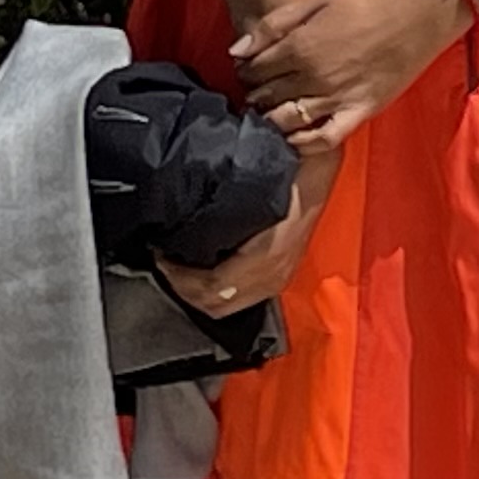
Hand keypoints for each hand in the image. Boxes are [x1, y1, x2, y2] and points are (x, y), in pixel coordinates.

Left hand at [157, 132, 341, 315]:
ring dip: (197, 292)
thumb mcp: (252, 194)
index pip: (211, 287)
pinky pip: (239, 298)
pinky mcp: (279, 277)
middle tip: (163, 264)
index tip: (160, 254)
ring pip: (226, 306)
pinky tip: (204, 271)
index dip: (178, 276)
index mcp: (266, 257)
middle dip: (182, 288)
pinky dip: (215, 291)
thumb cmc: (288, 177)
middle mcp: (272, 276)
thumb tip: (180, 226)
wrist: (319, 172)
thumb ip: (219, 215)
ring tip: (178, 268)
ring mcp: (278, 279)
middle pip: (216, 304)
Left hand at [234, 0, 466, 151]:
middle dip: (256, 93)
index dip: (247, 70)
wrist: (421, 13)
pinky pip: (325, 138)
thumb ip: (274, 25)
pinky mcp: (360, 111)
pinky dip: (303, 144)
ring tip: (271, 111)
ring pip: (286, 120)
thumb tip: (236, 52)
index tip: (251, 68)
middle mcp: (314, 76)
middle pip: (266, 95)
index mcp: (300, 46)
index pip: (254, 69)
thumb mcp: (317, 2)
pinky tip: (293, 139)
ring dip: (270, 118)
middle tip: (259, 89)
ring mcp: (337, 97)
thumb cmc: (368, 1)